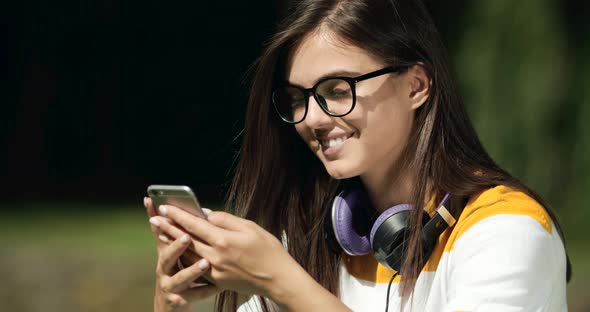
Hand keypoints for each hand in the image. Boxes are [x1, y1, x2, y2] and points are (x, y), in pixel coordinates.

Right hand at [144, 198, 220, 311]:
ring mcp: (169, 285)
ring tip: (205, 263)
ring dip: (192, 270)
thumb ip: (178, 232)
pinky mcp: (177, 301)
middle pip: (167, 256)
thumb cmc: (177, 272)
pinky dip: (206, 290)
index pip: (160, 234)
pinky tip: (218, 287)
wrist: (172, 303)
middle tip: (186, 238)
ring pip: (180, 278)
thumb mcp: (174, 253)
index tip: (160, 207)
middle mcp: (164, 268)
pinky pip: (193, 295)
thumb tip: (178, 210)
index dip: (158, 221)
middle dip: (176, 246)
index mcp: (165, 253)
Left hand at [156, 204, 300, 298]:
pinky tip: (178, 253)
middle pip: (186, 240)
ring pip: (188, 255)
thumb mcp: (250, 227)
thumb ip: (226, 220)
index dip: (178, 215)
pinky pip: (196, 268)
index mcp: (224, 240)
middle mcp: (216, 256)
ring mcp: (215, 271)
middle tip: (154, 219)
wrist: (278, 279)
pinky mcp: (217, 281)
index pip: (195, 225)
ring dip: (173, 243)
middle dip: (168, 228)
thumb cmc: (268, 250)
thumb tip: (208, 214)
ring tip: (161, 233)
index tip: (165, 207)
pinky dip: (185, 259)